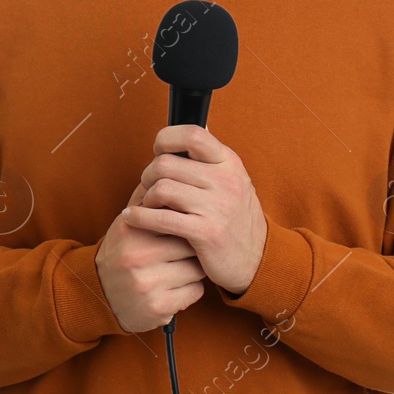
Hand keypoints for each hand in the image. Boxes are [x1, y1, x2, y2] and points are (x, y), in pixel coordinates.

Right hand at [94, 178, 206, 333]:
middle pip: (190, 242)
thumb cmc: (123, 252)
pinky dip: (191, 290)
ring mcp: (147, 284)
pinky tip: (176, 287)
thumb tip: (174, 163)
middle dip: (193, 246)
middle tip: (187, 249)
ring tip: (179, 268)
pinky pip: (195, 292)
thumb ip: (148, 196)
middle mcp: (136, 255)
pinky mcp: (158, 308)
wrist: (101, 297)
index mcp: (131, 229)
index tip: (187, 225)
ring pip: (197, 269)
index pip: (176, 216)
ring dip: (194, 269)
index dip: (186, 221)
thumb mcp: (128, 222)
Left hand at [123, 125, 266, 295]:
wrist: (260, 259)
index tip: (159, 152)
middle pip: (166, 163)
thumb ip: (210, 161)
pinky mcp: (207, 232)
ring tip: (147, 205)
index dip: (167, 139)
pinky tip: (133, 218)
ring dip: (146, 198)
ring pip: (161, 188)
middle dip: (148, 175)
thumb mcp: (232, 181)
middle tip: (148, 187)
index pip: (193, 135)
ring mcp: (218, 206)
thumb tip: (188, 134)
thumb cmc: (236, 218)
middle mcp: (226, 180)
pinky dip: (140, 217)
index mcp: (229, 162)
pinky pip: (162, 218)